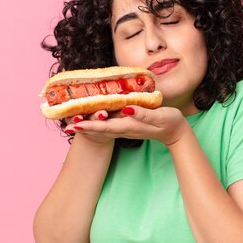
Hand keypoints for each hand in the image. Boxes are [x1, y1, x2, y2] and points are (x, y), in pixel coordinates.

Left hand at [63, 106, 189, 145]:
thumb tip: (126, 109)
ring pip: (102, 128)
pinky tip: (90, 120)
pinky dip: (97, 124)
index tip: (76, 125)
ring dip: (88, 126)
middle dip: (84, 127)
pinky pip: (108, 126)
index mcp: (130, 126)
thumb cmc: (170, 122)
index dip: (90, 125)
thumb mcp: (159, 116)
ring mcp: (125, 129)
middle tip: (66, 127)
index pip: (106, 126)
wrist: (176, 132)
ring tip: (72, 124)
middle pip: (100, 129)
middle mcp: (124, 129)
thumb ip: (143, 114)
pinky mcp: (127, 126)